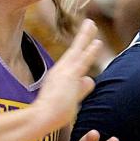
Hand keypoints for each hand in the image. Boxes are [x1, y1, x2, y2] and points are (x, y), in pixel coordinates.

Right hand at [30, 19, 101, 133]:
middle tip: (90, 24)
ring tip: (92, 24)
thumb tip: (91, 80)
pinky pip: (82, 59)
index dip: (81, 51)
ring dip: (86, 36)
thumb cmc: (52, 114)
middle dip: (83, 37)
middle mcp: (60, 70)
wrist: (42, 117)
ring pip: (78, 50)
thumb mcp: (70, 99)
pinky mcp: (70, 75)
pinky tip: (97, 42)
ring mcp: (64, 71)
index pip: (73, 61)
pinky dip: (90, 50)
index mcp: (59, 76)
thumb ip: (81, 89)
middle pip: (75, 50)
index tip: (86, 43)